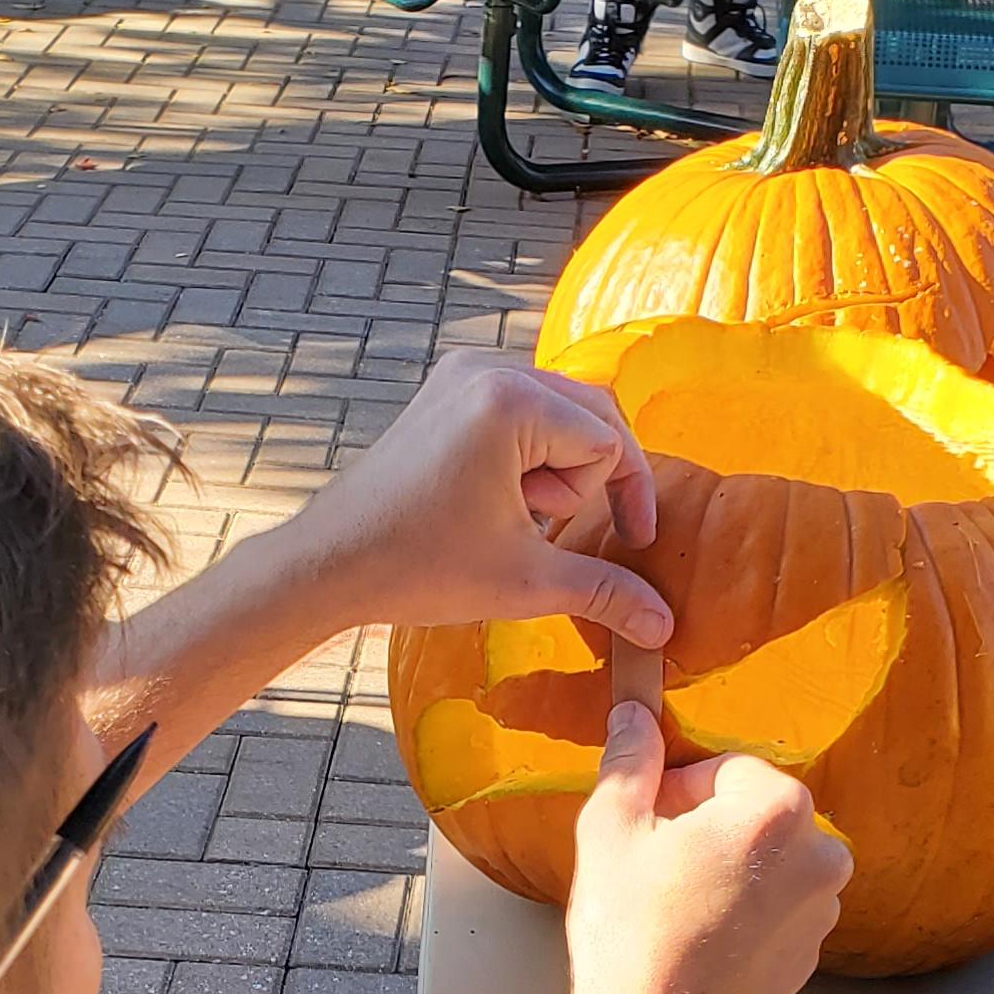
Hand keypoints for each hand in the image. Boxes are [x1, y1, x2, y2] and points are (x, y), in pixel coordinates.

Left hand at [299, 353, 670, 647]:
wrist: (330, 563)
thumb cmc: (417, 567)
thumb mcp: (525, 582)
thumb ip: (604, 591)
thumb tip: (663, 624)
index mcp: (511, 401)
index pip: (609, 442)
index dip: (625, 497)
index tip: (631, 543)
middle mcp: (487, 369)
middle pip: (592, 414)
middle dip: (589, 480)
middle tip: (558, 529)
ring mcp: (461, 373)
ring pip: (558, 413)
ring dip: (556, 470)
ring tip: (513, 517)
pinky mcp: (444, 389)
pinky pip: (520, 410)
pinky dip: (526, 454)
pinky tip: (496, 499)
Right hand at [567, 704, 850, 993]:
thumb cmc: (631, 933)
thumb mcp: (611, 831)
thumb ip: (630, 761)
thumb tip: (634, 714)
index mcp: (777, 808)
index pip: (725, 768)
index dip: (677, 791)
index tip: (648, 828)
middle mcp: (819, 852)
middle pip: (753, 812)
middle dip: (706, 827)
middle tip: (655, 867)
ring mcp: (822, 907)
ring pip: (767, 859)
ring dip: (728, 867)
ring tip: (674, 906)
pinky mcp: (812, 951)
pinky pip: (777, 906)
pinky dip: (744, 910)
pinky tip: (697, 937)